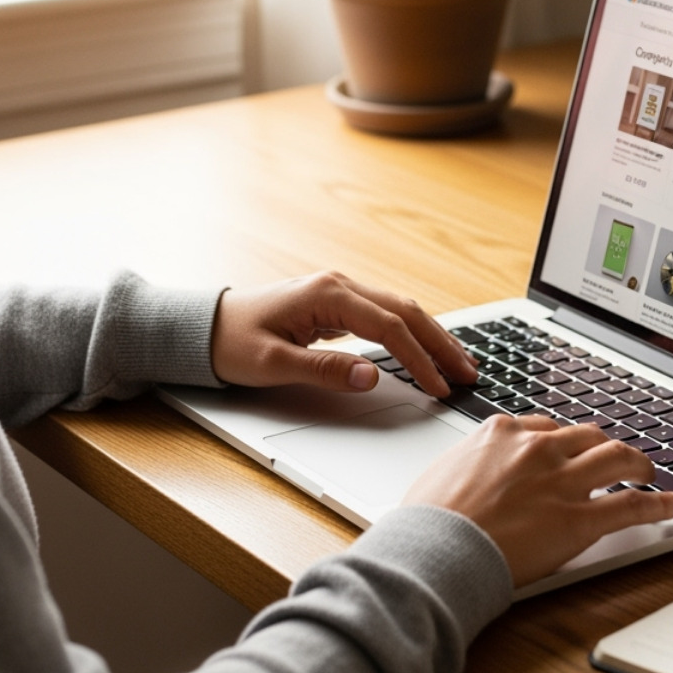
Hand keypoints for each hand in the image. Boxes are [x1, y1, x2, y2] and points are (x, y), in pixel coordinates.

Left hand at [211, 272, 477, 395]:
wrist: (202, 327)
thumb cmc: (231, 343)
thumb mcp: (273, 363)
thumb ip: (325, 370)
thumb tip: (372, 376)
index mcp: (327, 294)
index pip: (390, 326)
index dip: (419, 359)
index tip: (439, 386)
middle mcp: (339, 285)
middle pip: (406, 310)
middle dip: (440, 342)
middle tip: (469, 373)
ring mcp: (339, 292)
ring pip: (400, 309)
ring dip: (431, 335)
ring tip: (458, 363)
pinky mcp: (336, 304)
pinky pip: (385, 315)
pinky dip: (411, 333)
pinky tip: (425, 350)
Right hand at [403, 415, 672, 586]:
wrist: (435, 549)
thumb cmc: (428, 521)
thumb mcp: (441, 474)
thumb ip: (467, 465)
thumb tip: (468, 473)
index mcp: (501, 433)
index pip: (546, 428)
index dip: (564, 442)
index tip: (569, 451)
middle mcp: (537, 449)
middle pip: (588, 436)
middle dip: (605, 447)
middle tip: (616, 459)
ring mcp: (561, 482)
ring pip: (618, 458)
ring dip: (640, 464)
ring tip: (650, 472)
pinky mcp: (580, 519)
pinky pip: (632, 504)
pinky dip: (661, 503)